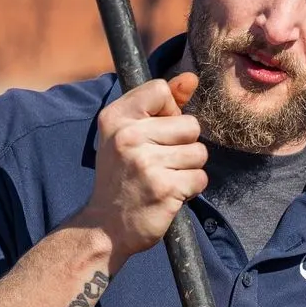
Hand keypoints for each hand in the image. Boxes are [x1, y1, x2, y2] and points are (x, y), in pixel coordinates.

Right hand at [77, 73, 205, 262]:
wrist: (104, 228)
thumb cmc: (121, 178)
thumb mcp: (128, 136)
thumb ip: (161, 105)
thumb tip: (191, 79)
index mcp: (115, 118)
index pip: (161, 90)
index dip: (168, 112)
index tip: (155, 134)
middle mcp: (128, 136)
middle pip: (190, 124)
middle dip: (183, 146)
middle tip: (159, 164)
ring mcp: (146, 163)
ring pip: (199, 152)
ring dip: (188, 169)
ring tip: (163, 179)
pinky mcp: (165, 188)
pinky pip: (200, 178)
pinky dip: (190, 189)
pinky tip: (169, 195)